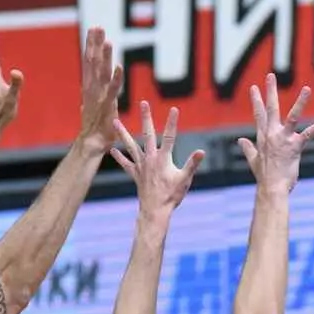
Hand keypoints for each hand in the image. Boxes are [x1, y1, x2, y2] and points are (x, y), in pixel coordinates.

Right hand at [75, 26, 122, 152]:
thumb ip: (98, 91)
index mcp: (90, 86)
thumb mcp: (97, 104)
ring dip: (105, 57)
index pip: (90, 61)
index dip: (92, 44)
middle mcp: (92, 89)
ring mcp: (98, 98)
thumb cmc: (97, 126)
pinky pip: (112, 91)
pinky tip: (119, 67)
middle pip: (93, 62)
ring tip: (106, 40)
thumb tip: (96, 80)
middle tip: (97, 27)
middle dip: (95, 44)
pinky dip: (116, 79)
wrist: (91, 145)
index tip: (94, 29)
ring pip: (101, 73)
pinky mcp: (106, 107)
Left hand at [112, 101, 203, 224]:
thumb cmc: (172, 196)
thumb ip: (192, 164)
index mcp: (163, 158)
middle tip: (143, 103)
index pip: (170, 136)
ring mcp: (141, 165)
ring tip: (115, 121)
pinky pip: (126, 164)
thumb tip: (201, 152)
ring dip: (122, 133)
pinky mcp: (135, 174)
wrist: (155, 210)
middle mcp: (150, 158)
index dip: (172, 122)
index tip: (174, 109)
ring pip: (130, 145)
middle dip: (146, 118)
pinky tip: (112, 150)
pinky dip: (119, 157)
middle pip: (147, 134)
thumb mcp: (185, 179)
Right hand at [236, 74, 313, 192]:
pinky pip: (308, 135)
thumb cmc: (264, 177)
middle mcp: (272, 134)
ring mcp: (284, 139)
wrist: (271, 188)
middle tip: (271, 75)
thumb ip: (247, 148)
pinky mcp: (295, 147)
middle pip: (271, 108)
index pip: (258, 114)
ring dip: (301, 102)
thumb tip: (240, 140)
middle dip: (270, 91)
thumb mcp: (253, 160)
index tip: (254, 87)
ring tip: (307, 88)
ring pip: (292, 116)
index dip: (256, 100)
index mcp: (262, 137)